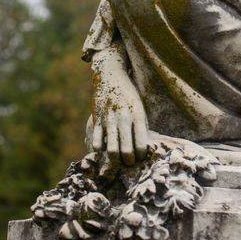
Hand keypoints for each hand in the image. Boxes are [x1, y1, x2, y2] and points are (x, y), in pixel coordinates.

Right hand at [91, 47, 149, 165]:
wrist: (110, 76)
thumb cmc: (129, 95)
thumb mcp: (140, 107)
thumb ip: (142, 125)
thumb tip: (144, 148)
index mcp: (138, 115)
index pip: (142, 144)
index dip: (141, 156)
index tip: (140, 157)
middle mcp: (124, 118)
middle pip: (127, 150)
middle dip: (129, 162)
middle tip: (129, 163)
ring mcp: (109, 119)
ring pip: (111, 149)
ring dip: (115, 159)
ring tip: (118, 160)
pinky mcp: (97, 119)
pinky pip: (97, 141)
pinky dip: (100, 149)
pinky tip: (103, 149)